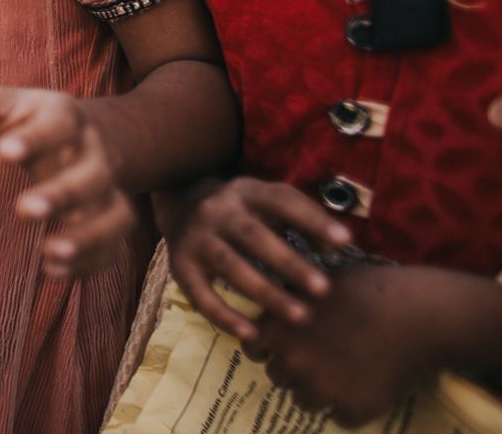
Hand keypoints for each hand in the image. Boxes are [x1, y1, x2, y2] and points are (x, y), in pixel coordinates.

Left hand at [0, 83, 136, 278]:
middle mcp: (93, 152)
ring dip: (86, 235)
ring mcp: (108, 188)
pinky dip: (90, 261)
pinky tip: (53, 270)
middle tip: (24, 210)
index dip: (33, 139)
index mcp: (63, 116)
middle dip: (61, 193)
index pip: (56, 124)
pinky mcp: (112, 219)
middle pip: (90, 174)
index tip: (1, 153)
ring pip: (113, 213)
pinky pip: (114, 245)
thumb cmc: (24, 120)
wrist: (81, 136)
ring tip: (50, 251)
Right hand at [169, 176, 349, 340]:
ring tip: (300, 316)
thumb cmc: (242, 211)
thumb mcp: (268, 203)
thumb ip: (302, 219)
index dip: (312, 219)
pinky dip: (224, 315)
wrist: (180, 204)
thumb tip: (335, 249)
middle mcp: (216, 211)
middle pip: (252, 236)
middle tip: (322, 288)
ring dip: (265, 292)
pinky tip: (251, 332)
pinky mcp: (179, 266)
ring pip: (229, 265)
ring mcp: (195, 239)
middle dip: (288, 263)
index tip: (344, 241)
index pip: (280, 200)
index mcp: (245, 191)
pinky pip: (201, 295)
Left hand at [252, 264, 441, 424]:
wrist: (417, 315)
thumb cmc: (368, 290)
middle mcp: (292, 362)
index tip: (285, 346)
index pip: (253, 348)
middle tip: (320, 358)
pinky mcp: (353, 409)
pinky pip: (340, 418)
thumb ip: (290, 302)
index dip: (269, 347)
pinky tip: (365, 387)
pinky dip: (350, 407)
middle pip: (278, 376)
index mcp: (277, 329)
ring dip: (318, 392)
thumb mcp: (317, 284)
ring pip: (304, 402)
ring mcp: (322, 389)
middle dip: (295, 369)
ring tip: (341, 374)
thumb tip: (274, 306)